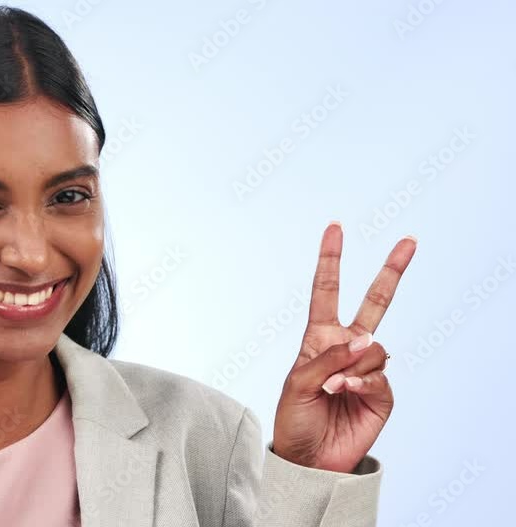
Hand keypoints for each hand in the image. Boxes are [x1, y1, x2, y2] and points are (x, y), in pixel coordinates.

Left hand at [273, 222, 416, 472]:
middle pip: (375, 302)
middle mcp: (346, 347)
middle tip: (409, 241)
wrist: (308, 458)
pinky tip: (344, 394)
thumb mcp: (296, 382)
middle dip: (392, 271)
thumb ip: (328, 357)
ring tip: (333, 386)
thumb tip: (367, 341)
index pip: (327, 292)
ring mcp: (367, 369)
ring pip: (374, 347)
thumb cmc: (295, 418)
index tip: (335, 228)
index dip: (331, 260)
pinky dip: (360, 383)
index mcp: (319, 338)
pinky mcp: (382, 393)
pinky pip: (378, 375)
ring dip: (351, 365)